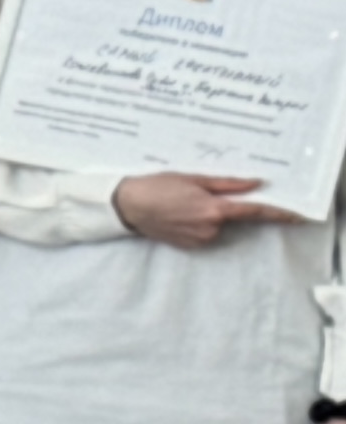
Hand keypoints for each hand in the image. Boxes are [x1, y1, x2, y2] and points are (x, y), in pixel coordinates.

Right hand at [115, 171, 288, 249]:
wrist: (127, 206)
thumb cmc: (157, 187)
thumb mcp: (194, 178)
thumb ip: (229, 184)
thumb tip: (255, 185)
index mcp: (214, 209)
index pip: (254, 211)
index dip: (277, 213)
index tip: (296, 215)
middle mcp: (210, 228)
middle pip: (234, 216)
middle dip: (225, 204)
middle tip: (198, 192)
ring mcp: (199, 239)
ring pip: (219, 224)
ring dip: (210, 213)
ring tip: (183, 202)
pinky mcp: (189, 245)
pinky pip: (206, 232)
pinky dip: (199, 222)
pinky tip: (180, 213)